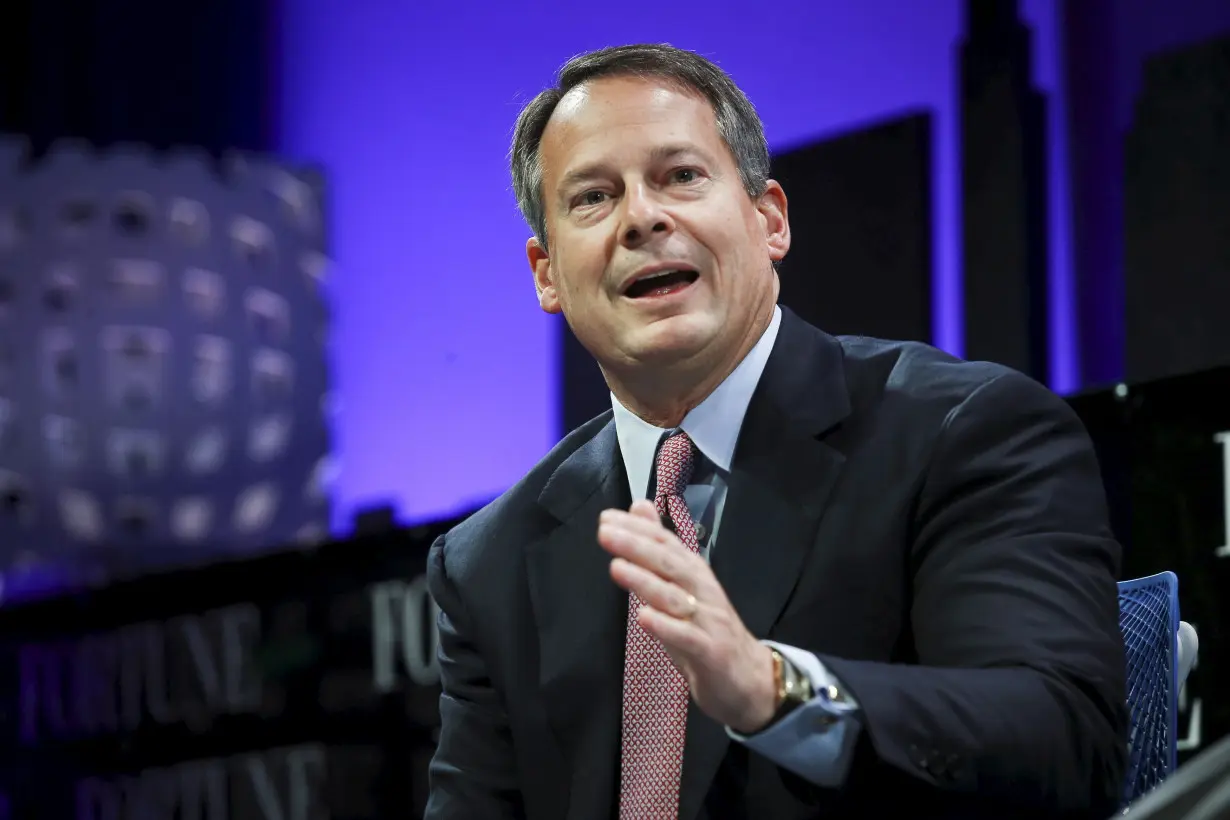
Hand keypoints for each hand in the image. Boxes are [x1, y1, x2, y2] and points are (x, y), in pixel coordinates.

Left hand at [598, 500, 777, 734]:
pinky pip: (687, 638)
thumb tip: (638, 508)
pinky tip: (644, 618)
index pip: (666, 543)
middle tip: (605, 533)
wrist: (750, 679)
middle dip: (637, 546)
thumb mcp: (681, 588)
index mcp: (694, 574)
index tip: (606, 518)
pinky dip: (666, 627)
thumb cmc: (708, 630)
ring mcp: (709, 621)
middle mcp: (703, 591)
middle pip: (670, 564)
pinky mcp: (711, 651)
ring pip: (675, 597)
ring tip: (616, 568)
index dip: (638, 529)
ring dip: (646, 581)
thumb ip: (658, 551)